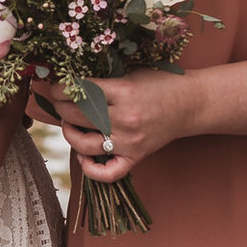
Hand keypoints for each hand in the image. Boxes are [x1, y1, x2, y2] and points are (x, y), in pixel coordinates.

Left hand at [28, 68, 192, 181]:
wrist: (191, 104)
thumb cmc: (160, 84)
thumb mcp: (131, 73)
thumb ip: (104, 80)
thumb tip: (68, 82)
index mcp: (125, 91)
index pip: (81, 92)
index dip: (61, 89)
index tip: (55, 87)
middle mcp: (126, 119)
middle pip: (78, 116)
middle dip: (61, 107)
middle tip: (58, 101)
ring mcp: (130, 141)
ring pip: (84, 144)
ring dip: (69, 133)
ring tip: (68, 123)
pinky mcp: (136, 157)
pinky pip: (107, 173)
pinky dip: (90, 169)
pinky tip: (83, 154)